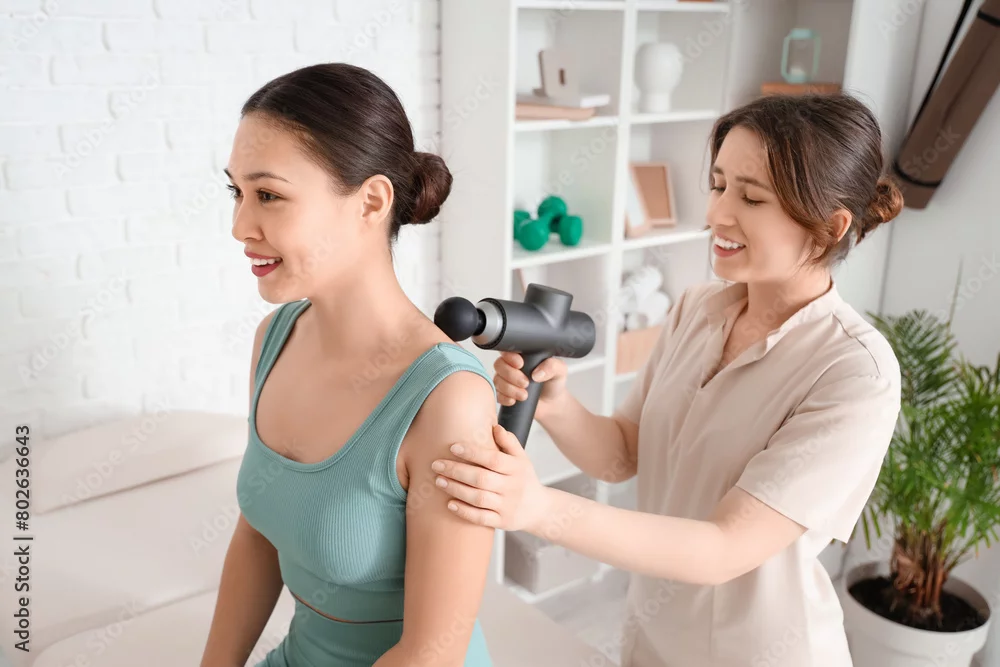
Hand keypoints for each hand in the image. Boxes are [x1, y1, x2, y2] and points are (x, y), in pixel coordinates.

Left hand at [431, 424, 548, 531]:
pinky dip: (464, 511)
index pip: (493, 459)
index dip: (472, 452)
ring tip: (439, 481)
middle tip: (436, 465)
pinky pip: (481, 518)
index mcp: (516, 468)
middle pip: (481, 478)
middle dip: (456, 471)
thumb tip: (494, 427)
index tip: (453, 447)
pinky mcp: (502, 522)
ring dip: (456, 489)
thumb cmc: (524, 479)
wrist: (539, 509)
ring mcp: (507, 506)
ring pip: (478, 498)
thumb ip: (509, 442)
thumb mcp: (522, 458)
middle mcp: (512, 487)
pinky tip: (449, 504)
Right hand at [493, 352, 567, 421]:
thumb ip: (552, 366)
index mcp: (523, 355)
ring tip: (524, 395)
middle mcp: (511, 366)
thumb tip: (537, 373)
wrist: (552, 403)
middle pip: (499, 365)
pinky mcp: (503, 393)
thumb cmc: (554, 383)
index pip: (508, 350)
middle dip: (511, 375)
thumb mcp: (560, 371)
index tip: (520, 364)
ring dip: (510, 389)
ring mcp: (506, 380)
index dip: (510, 357)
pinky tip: (514, 400)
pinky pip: (496, 394)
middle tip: (525, 383)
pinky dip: (504, 398)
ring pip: (497, 380)